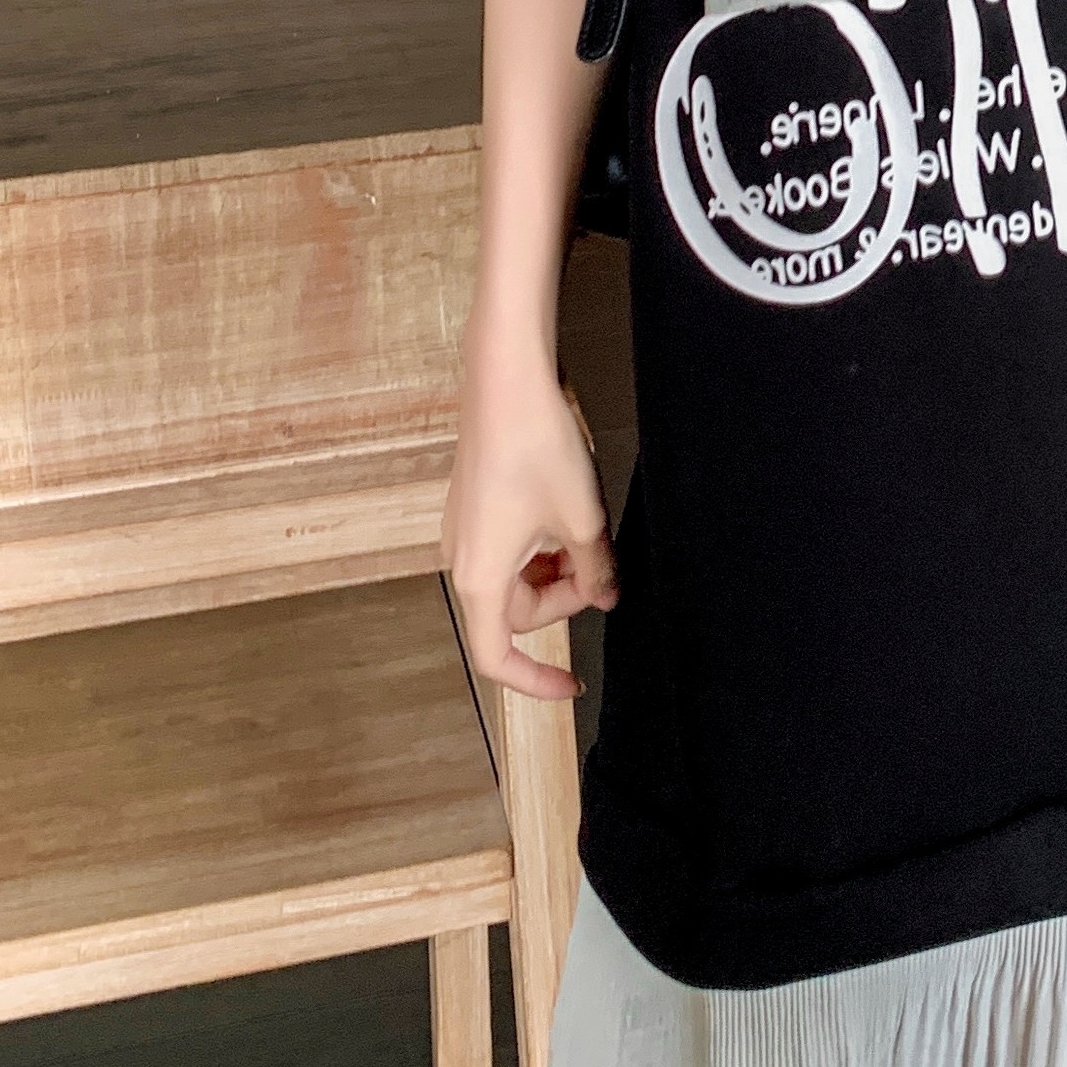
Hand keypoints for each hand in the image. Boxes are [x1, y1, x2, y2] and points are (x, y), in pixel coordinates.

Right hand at [442, 332, 617, 701]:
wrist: (506, 381)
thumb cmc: (537, 447)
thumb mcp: (582, 519)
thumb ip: (595, 570)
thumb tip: (605, 598)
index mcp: (480, 578)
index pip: (497, 657)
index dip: (535, 681)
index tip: (572, 685)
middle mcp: (461, 562)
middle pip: (519, 614)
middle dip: (566, 600)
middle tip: (602, 567)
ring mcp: (464, 535)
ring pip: (518, 580)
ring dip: (557, 570)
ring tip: (588, 530)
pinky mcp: (474, 511)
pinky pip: (511, 551)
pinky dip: (543, 547)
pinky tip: (570, 516)